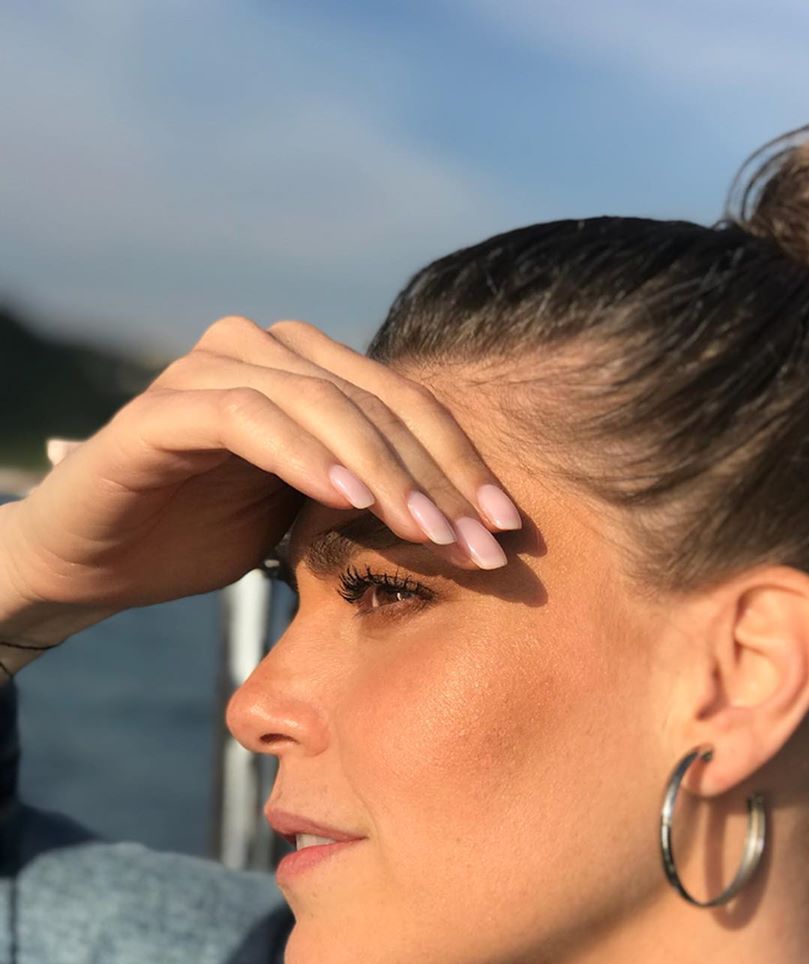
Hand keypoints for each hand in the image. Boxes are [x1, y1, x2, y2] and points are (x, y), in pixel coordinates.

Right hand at [0, 316, 520, 615]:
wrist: (97, 562)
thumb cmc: (202, 536)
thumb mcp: (303, 518)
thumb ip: (365, 496)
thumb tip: (463, 522)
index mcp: (308, 372)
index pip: (407, 406)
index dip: (464, 463)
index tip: (508, 527)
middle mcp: (266, 352)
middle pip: (379, 401)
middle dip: (439, 478)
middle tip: (484, 545)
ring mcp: (211, 370)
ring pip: (324, 404)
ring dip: (385, 472)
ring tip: (430, 533)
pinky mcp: (164, 409)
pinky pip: (249, 418)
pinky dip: (303, 456)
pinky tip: (348, 498)